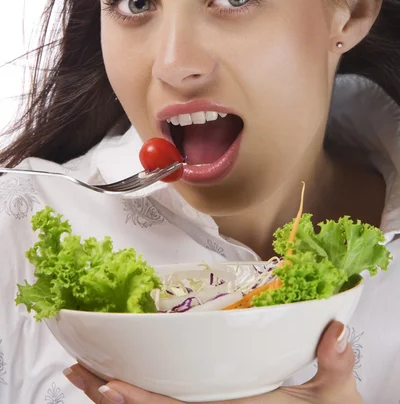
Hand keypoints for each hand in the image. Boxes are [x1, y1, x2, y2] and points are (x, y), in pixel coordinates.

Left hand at [64, 321, 362, 403]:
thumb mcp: (334, 397)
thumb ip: (334, 365)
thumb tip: (335, 330)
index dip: (139, 402)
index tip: (107, 385)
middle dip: (107, 396)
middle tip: (74, 371)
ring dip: (111, 399)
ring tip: (81, 376)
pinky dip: (134, 399)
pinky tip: (117, 386)